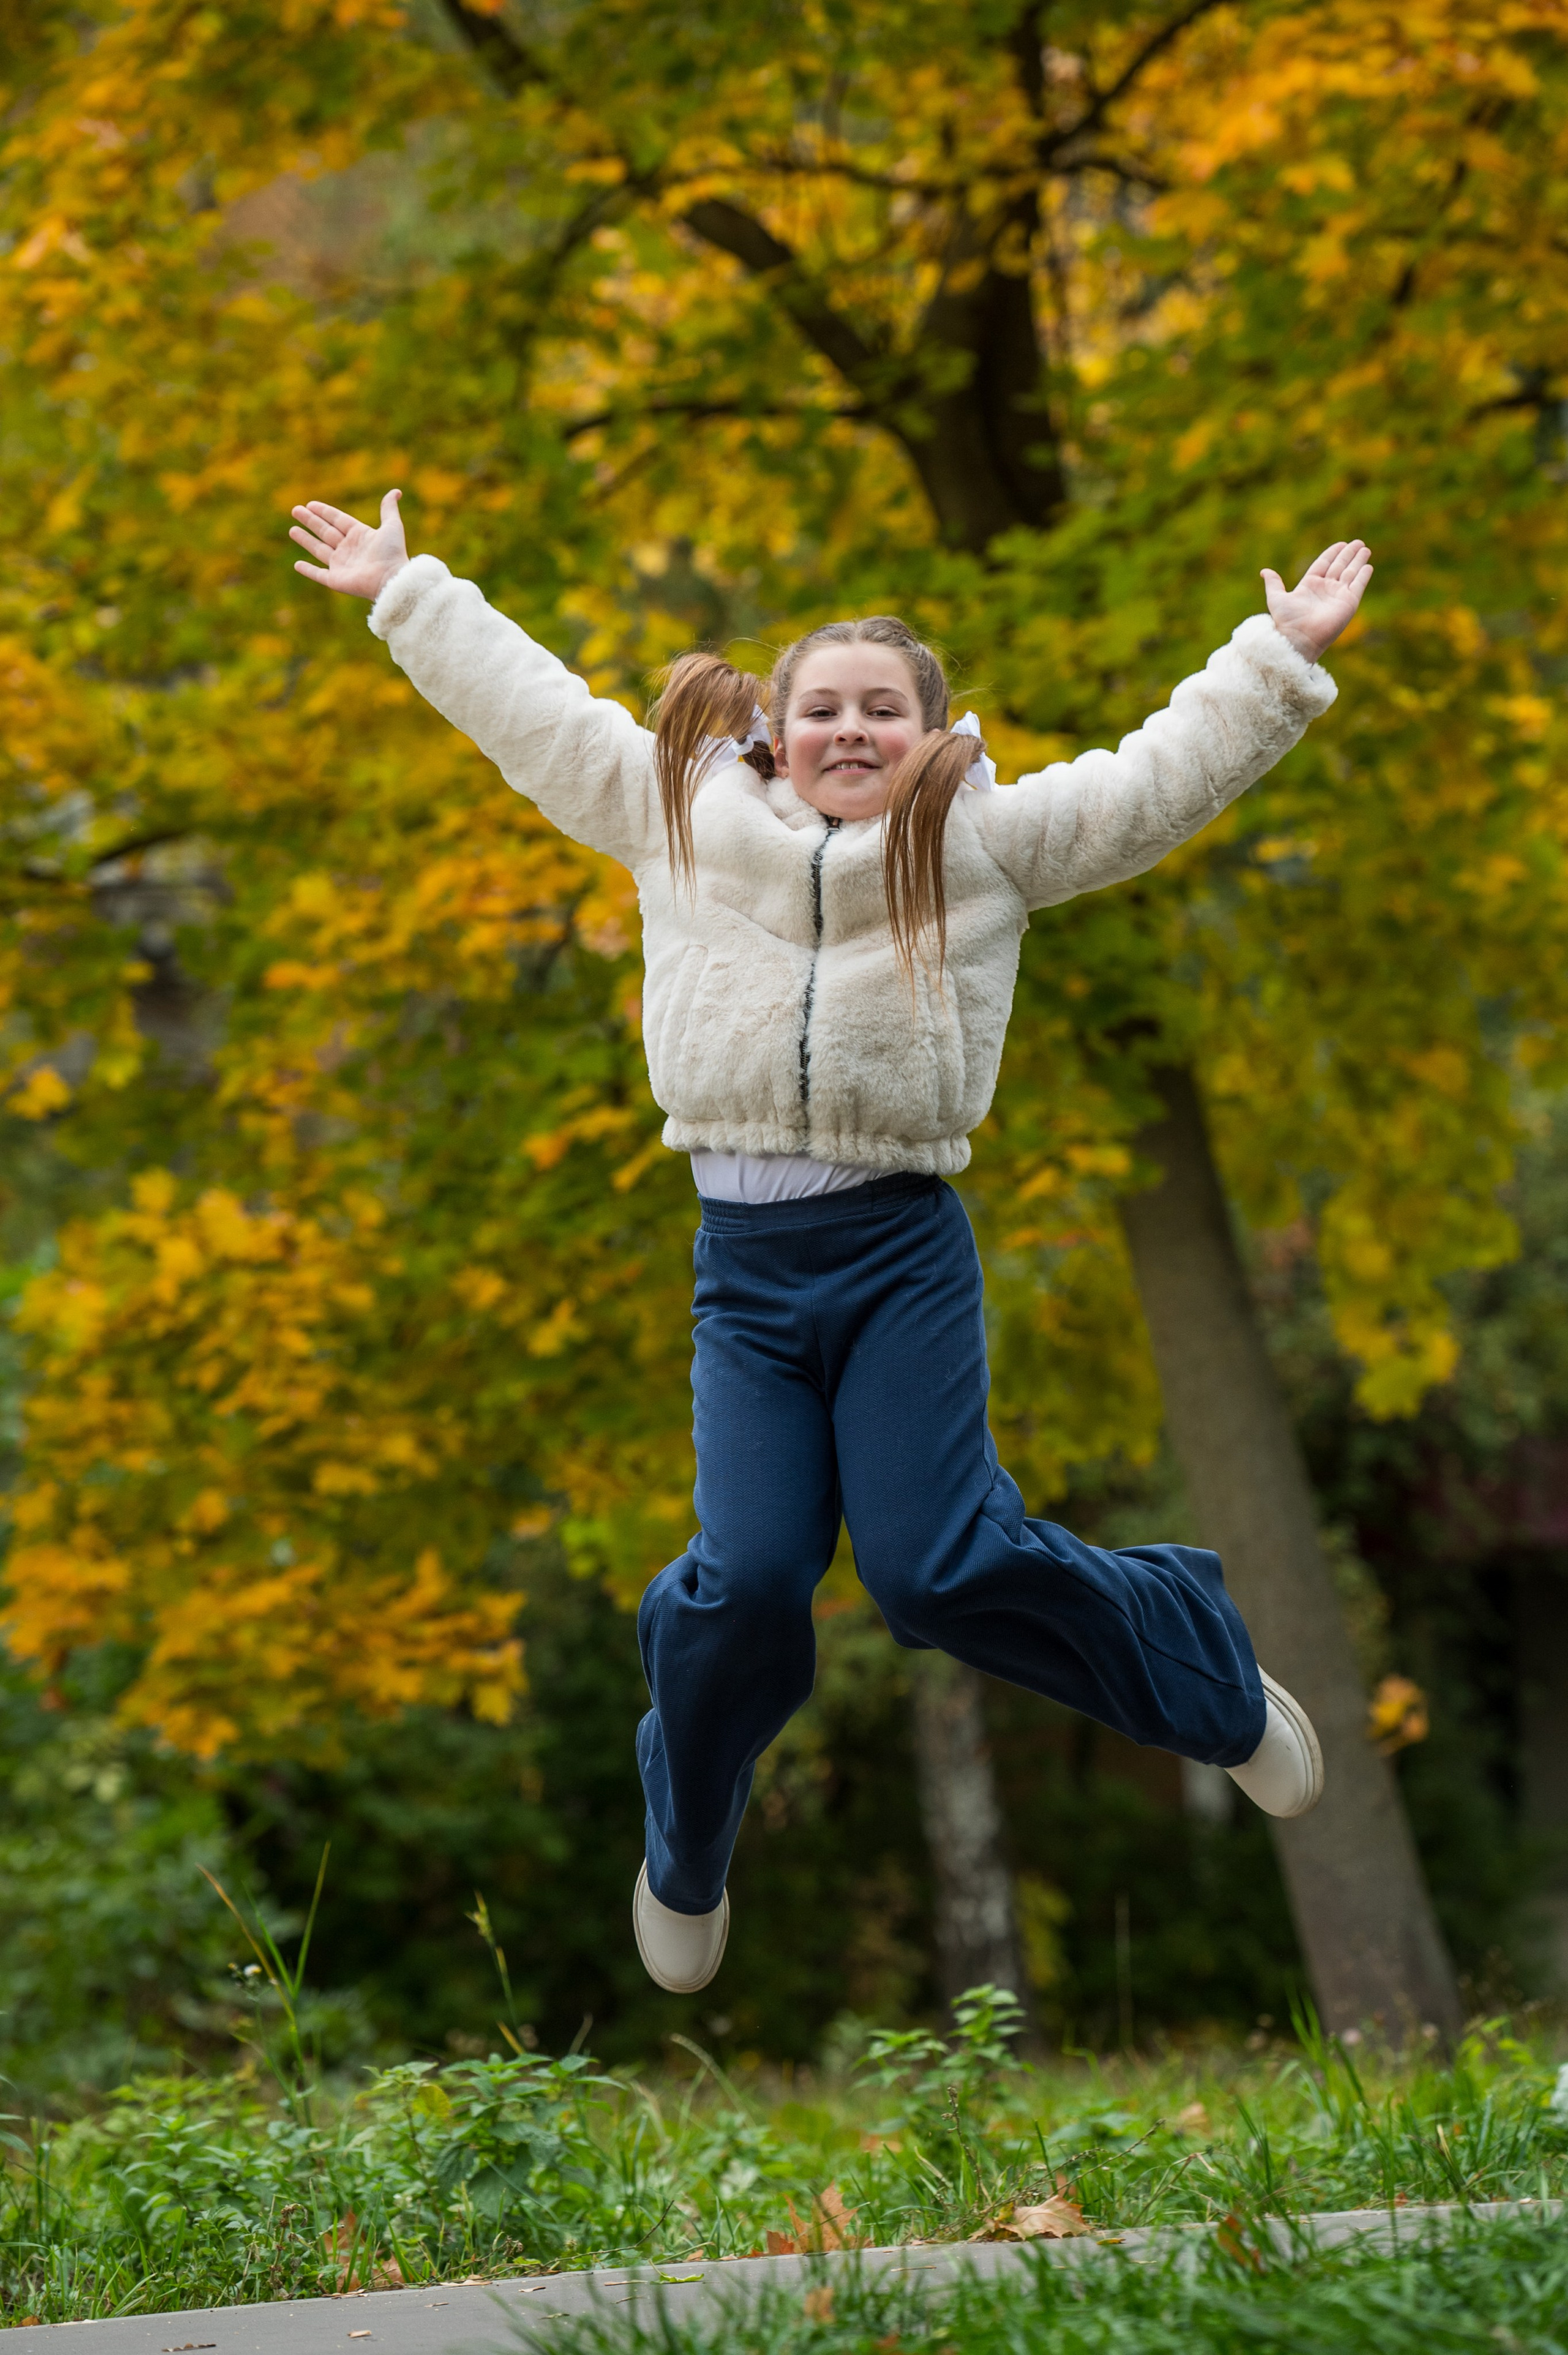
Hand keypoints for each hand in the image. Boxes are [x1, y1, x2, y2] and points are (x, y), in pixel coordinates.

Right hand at [289, 488, 408, 600]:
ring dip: (305, 540)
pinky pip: (318, 574)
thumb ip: (389, 509)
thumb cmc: (392, 553)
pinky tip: (297, 564)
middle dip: (310, 521)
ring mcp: (341, 565)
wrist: (391, 579)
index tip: (310, 504)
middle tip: (295, 510)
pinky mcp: (336, 580)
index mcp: (360, 535)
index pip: (338, 520)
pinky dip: (308, 570)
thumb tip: (396, 491)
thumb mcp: (392, 525)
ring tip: (292, 530)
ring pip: (318, 550)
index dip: (324, 512)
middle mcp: (349, 550)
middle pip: (325, 532)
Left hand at [1260, 540, 1372, 663]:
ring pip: (1351, 573)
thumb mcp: (1276, 598)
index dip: (1333, 553)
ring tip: (1365, 548)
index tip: (1341, 544)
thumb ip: (1273, 583)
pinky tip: (1368, 566)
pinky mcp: (1348, 603)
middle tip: (1358, 542)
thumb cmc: (1286, 621)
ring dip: (1358, 561)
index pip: (1324, 564)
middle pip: (1339, 566)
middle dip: (1349, 554)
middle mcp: (1325, 589)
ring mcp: (1338, 596)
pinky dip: (1363, 575)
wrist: (1298, 638)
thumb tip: (1264, 571)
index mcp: (1310, 585)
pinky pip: (1358, 585)